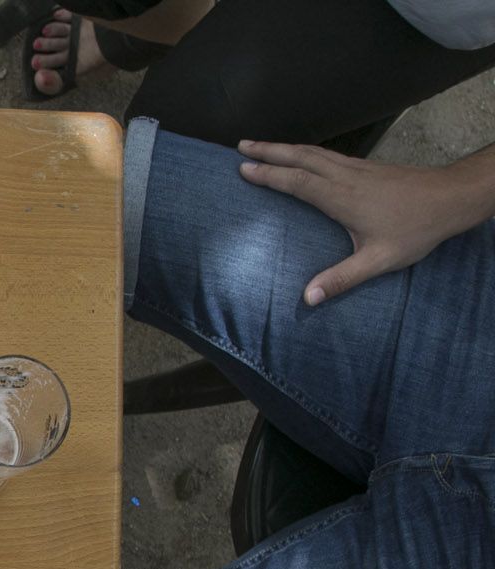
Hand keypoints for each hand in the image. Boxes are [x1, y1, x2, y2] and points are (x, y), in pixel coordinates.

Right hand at [237, 140, 478, 306]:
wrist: (452, 198)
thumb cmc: (416, 229)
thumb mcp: (379, 260)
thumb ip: (342, 278)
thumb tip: (307, 298)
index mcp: (342, 198)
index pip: (297, 181)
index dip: (269, 175)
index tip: (243, 168)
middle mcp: (345, 177)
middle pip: (300, 157)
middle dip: (269, 150)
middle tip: (241, 145)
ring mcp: (357, 168)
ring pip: (314, 151)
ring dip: (284, 147)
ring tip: (262, 146)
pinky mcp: (366, 167)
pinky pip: (327, 154)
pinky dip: (305, 151)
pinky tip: (302, 155)